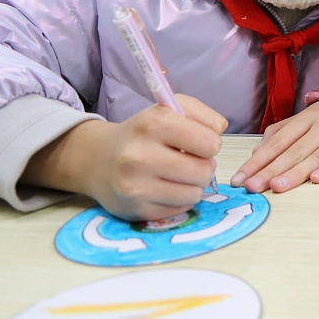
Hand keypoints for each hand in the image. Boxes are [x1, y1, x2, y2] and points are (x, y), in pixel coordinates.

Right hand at [24, 94, 227, 220]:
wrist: (98, 158)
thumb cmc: (143, 133)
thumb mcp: (170, 108)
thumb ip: (202, 114)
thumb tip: (220, 131)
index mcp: (152, 124)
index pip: (210, 143)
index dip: (210, 143)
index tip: (196, 142)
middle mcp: (139, 156)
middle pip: (205, 171)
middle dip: (203, 165)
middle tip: (187, 160)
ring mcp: (135, 186)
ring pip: (195, 193)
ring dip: (193, 184)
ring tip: (176, 173)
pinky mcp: (136, 209)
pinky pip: (181, 208)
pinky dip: (179, 198)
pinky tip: (164, 187)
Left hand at [232, 84, 318, 193]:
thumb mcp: (315, 113)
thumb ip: (286, 129)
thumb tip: (259, 150)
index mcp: (310, 116)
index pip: (279, 140)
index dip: (259, 159)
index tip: (240, 177)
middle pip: (295, 150)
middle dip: (271, 169)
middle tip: (252, 187)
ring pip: (317, 155)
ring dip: (296, 172)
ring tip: (277, 186)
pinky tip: (318, 179)